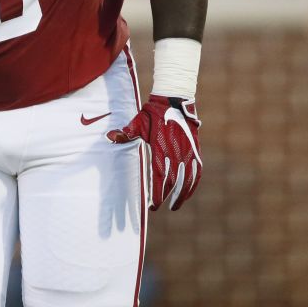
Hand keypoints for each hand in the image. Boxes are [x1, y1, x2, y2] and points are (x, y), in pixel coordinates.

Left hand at [107, 95, 200, 210]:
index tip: (153, 205)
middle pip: (173, 182)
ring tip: (175, 206)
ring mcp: (188, 151)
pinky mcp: (195, 150)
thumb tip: (110, 137)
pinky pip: (197, 171)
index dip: (157, 193)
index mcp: (161, 148)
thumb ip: (126, 133)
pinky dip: (193, 184)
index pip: (160, 176)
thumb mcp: (138, 122)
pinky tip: (188, 192)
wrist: (175, 100)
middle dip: (166, 197)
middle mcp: (177, 152)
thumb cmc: (153, 113)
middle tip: (159, 208)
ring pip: (188, 179)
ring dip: (182, 195)